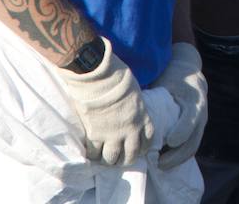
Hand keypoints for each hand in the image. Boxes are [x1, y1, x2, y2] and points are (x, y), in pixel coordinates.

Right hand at [58, 38, 155, 165]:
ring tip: (104, 157)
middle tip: (119, 158)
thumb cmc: (118, 78)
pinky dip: (92, 155)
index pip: (147, 140)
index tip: (137, 148)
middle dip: (125, 159)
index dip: (142, 147)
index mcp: (142, 118)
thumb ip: (134, 106)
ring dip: (108, 160)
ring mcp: (112, 135)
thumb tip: (128, 108)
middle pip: (130, 155)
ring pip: (112, 159)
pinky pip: (94, 153)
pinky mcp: (95, 135)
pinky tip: (90, 152)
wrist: (100, 78)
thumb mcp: (135, 93)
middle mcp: (130, 130)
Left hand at [150, 42, 207, 169]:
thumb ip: (156, 96)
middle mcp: (201, 114)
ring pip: (192, 147)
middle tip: (159, 163)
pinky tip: (164, 161)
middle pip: (193, 139)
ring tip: (160, 165)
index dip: (181, 132)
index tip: (168, 142)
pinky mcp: (196, 130)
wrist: (189, 74)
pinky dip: (178, 156)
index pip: (191, 119)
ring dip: (177, 159)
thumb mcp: (167, 82)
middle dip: (177, 154)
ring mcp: (200, 123)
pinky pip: (190, 147)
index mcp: (194, 99)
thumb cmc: (173, 78)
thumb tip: (135, 110)